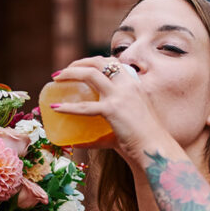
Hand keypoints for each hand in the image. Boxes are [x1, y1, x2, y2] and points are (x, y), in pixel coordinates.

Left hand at [51, 57, 166, 156]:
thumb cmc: (140, 141)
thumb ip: (99, 134)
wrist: (154, 149)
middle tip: (62, 73)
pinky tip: (55, 108)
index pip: (113, 62)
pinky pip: (85, 106)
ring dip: (70, 72)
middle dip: (78, 63)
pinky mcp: (113, 109)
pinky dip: (68, 106)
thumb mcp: (122, 128)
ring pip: (91, 74)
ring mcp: (121, 95)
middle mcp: (128, 84)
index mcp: (134, 84)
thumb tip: (75, 142)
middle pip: (99, 62)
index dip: (93, 61)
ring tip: (56, 78)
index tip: (79, 67)